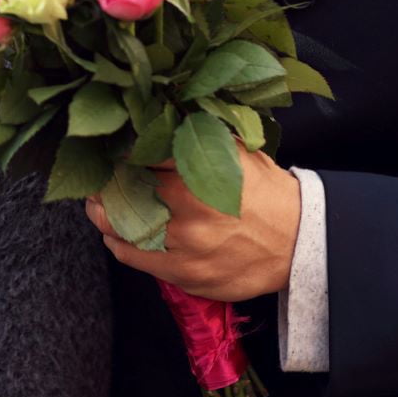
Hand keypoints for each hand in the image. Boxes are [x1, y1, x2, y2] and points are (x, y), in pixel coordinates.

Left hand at [85, 151, 301, 300]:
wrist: (301, 241)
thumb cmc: (265, 192)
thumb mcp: (235, 151)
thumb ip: (195, 139)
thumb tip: (154, 120)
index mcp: (197, 175)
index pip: (138, 159)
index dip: (119, 155)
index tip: (110, 153)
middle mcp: (188, 213)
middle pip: (124, 194)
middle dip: (105, 186)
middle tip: (96, 181)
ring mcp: (186, 248)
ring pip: (124, 230)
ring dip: (105, 217)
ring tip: (98, 207)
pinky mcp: (188, 276)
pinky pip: (137, 260)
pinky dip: (119, 245)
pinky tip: (115, 236)